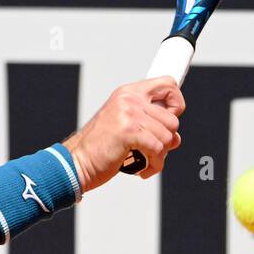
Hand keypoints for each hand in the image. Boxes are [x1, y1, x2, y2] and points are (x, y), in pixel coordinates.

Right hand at [62, 77, 183, 191]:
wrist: (77, 162)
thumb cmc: (99, 147)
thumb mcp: (125, 126)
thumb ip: (150, 124)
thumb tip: (176, 137)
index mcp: (128, 93)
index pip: (168, 84)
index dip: (176, 103)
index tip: (170, 119)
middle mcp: (129, 99)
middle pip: (172, 120)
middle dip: (167, 141)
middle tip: (152, 150)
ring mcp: (129, 114)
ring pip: (168, 137)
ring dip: (160, 156)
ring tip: (145, 161)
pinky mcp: (129, 131)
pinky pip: (158, 149)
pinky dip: (153, 164)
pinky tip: (143, 169)